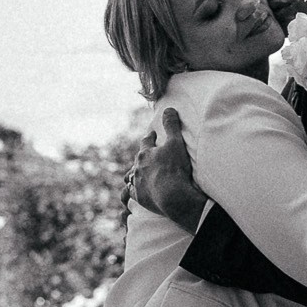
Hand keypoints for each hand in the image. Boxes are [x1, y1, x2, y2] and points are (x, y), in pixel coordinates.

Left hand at [131, 109, 206, 233]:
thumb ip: (171, 125)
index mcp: (145, 153)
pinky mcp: (138, 197)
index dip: (150, 137)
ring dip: (135, 173)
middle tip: (149, 154)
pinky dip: (132, 190)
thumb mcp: (176, 142)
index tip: (152, 135)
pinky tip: (134, 191)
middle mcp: (138, 167)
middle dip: (143, 155)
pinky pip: (131, 192)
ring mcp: (137, 183)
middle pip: (138, 158)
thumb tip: (168, 109)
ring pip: (131, 175)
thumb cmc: (174, 168)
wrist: (172, 196)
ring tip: (139, 173)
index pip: (146, 141)